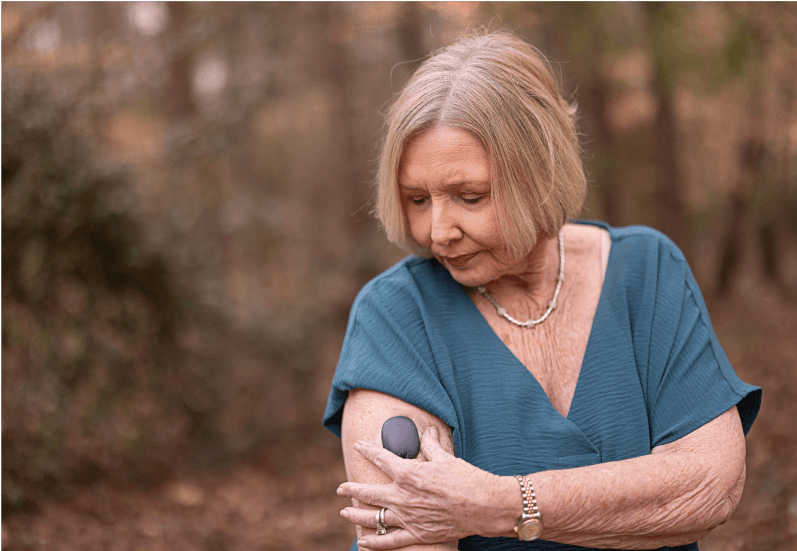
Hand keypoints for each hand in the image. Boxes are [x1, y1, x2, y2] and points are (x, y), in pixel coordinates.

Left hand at [337, 426, 506, 548]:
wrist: (484, 506)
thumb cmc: (466, 479)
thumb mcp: (446, 458)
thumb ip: (432, 445)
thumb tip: (428, 430)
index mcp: (409, 474)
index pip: (381, 459)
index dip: (368, 450)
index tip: (359, 446)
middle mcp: (403, 496)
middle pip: (369, 492)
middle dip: (351, 489)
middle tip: (340, 488)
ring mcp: (408, 518)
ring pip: (374, 518)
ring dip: (356, 514)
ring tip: (344, 512)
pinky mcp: (417, 534)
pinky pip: (390, 542)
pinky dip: (374, 543)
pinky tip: (362, 542)